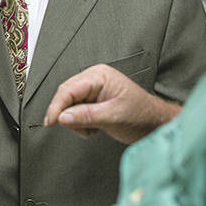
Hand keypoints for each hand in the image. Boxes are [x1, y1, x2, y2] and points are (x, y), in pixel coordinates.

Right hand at [43, 64, 179, 143]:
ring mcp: (93, 91)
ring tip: (96, 127)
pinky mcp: (92, 102)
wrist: (154, 124)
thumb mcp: (113, 116)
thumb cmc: (141, 115)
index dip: (57, 107)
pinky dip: (82, 124)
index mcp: (99, 76)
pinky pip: (75, 113)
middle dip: (70, 116)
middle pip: (66, 97)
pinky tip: (96, 127)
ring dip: (78, 122)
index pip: (68, 89)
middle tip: (83, 129)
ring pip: (69, 107)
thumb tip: (63, 117)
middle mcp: (94, 80)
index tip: (50, 122)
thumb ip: (86, 116)